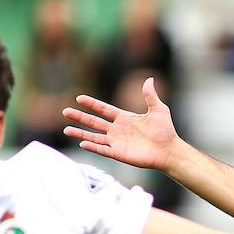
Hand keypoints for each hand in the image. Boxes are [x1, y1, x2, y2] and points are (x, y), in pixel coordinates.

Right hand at [62, 78, 179, 170]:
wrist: (169, 151)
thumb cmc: (165, 131)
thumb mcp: (158, 109)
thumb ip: (150, 96)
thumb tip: (149, 78)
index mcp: (124, 118)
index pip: (103, 109)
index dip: (92, 104)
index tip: (79, 98)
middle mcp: (117, 130)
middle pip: (94, 122)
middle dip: (80, 117)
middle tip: (65, 112)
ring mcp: (117, 142)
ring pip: (94, 137)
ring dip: (80, 133)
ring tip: (66, 129)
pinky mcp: (119, 154)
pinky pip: (103, 150)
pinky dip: (93, 146)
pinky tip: (82, 142)